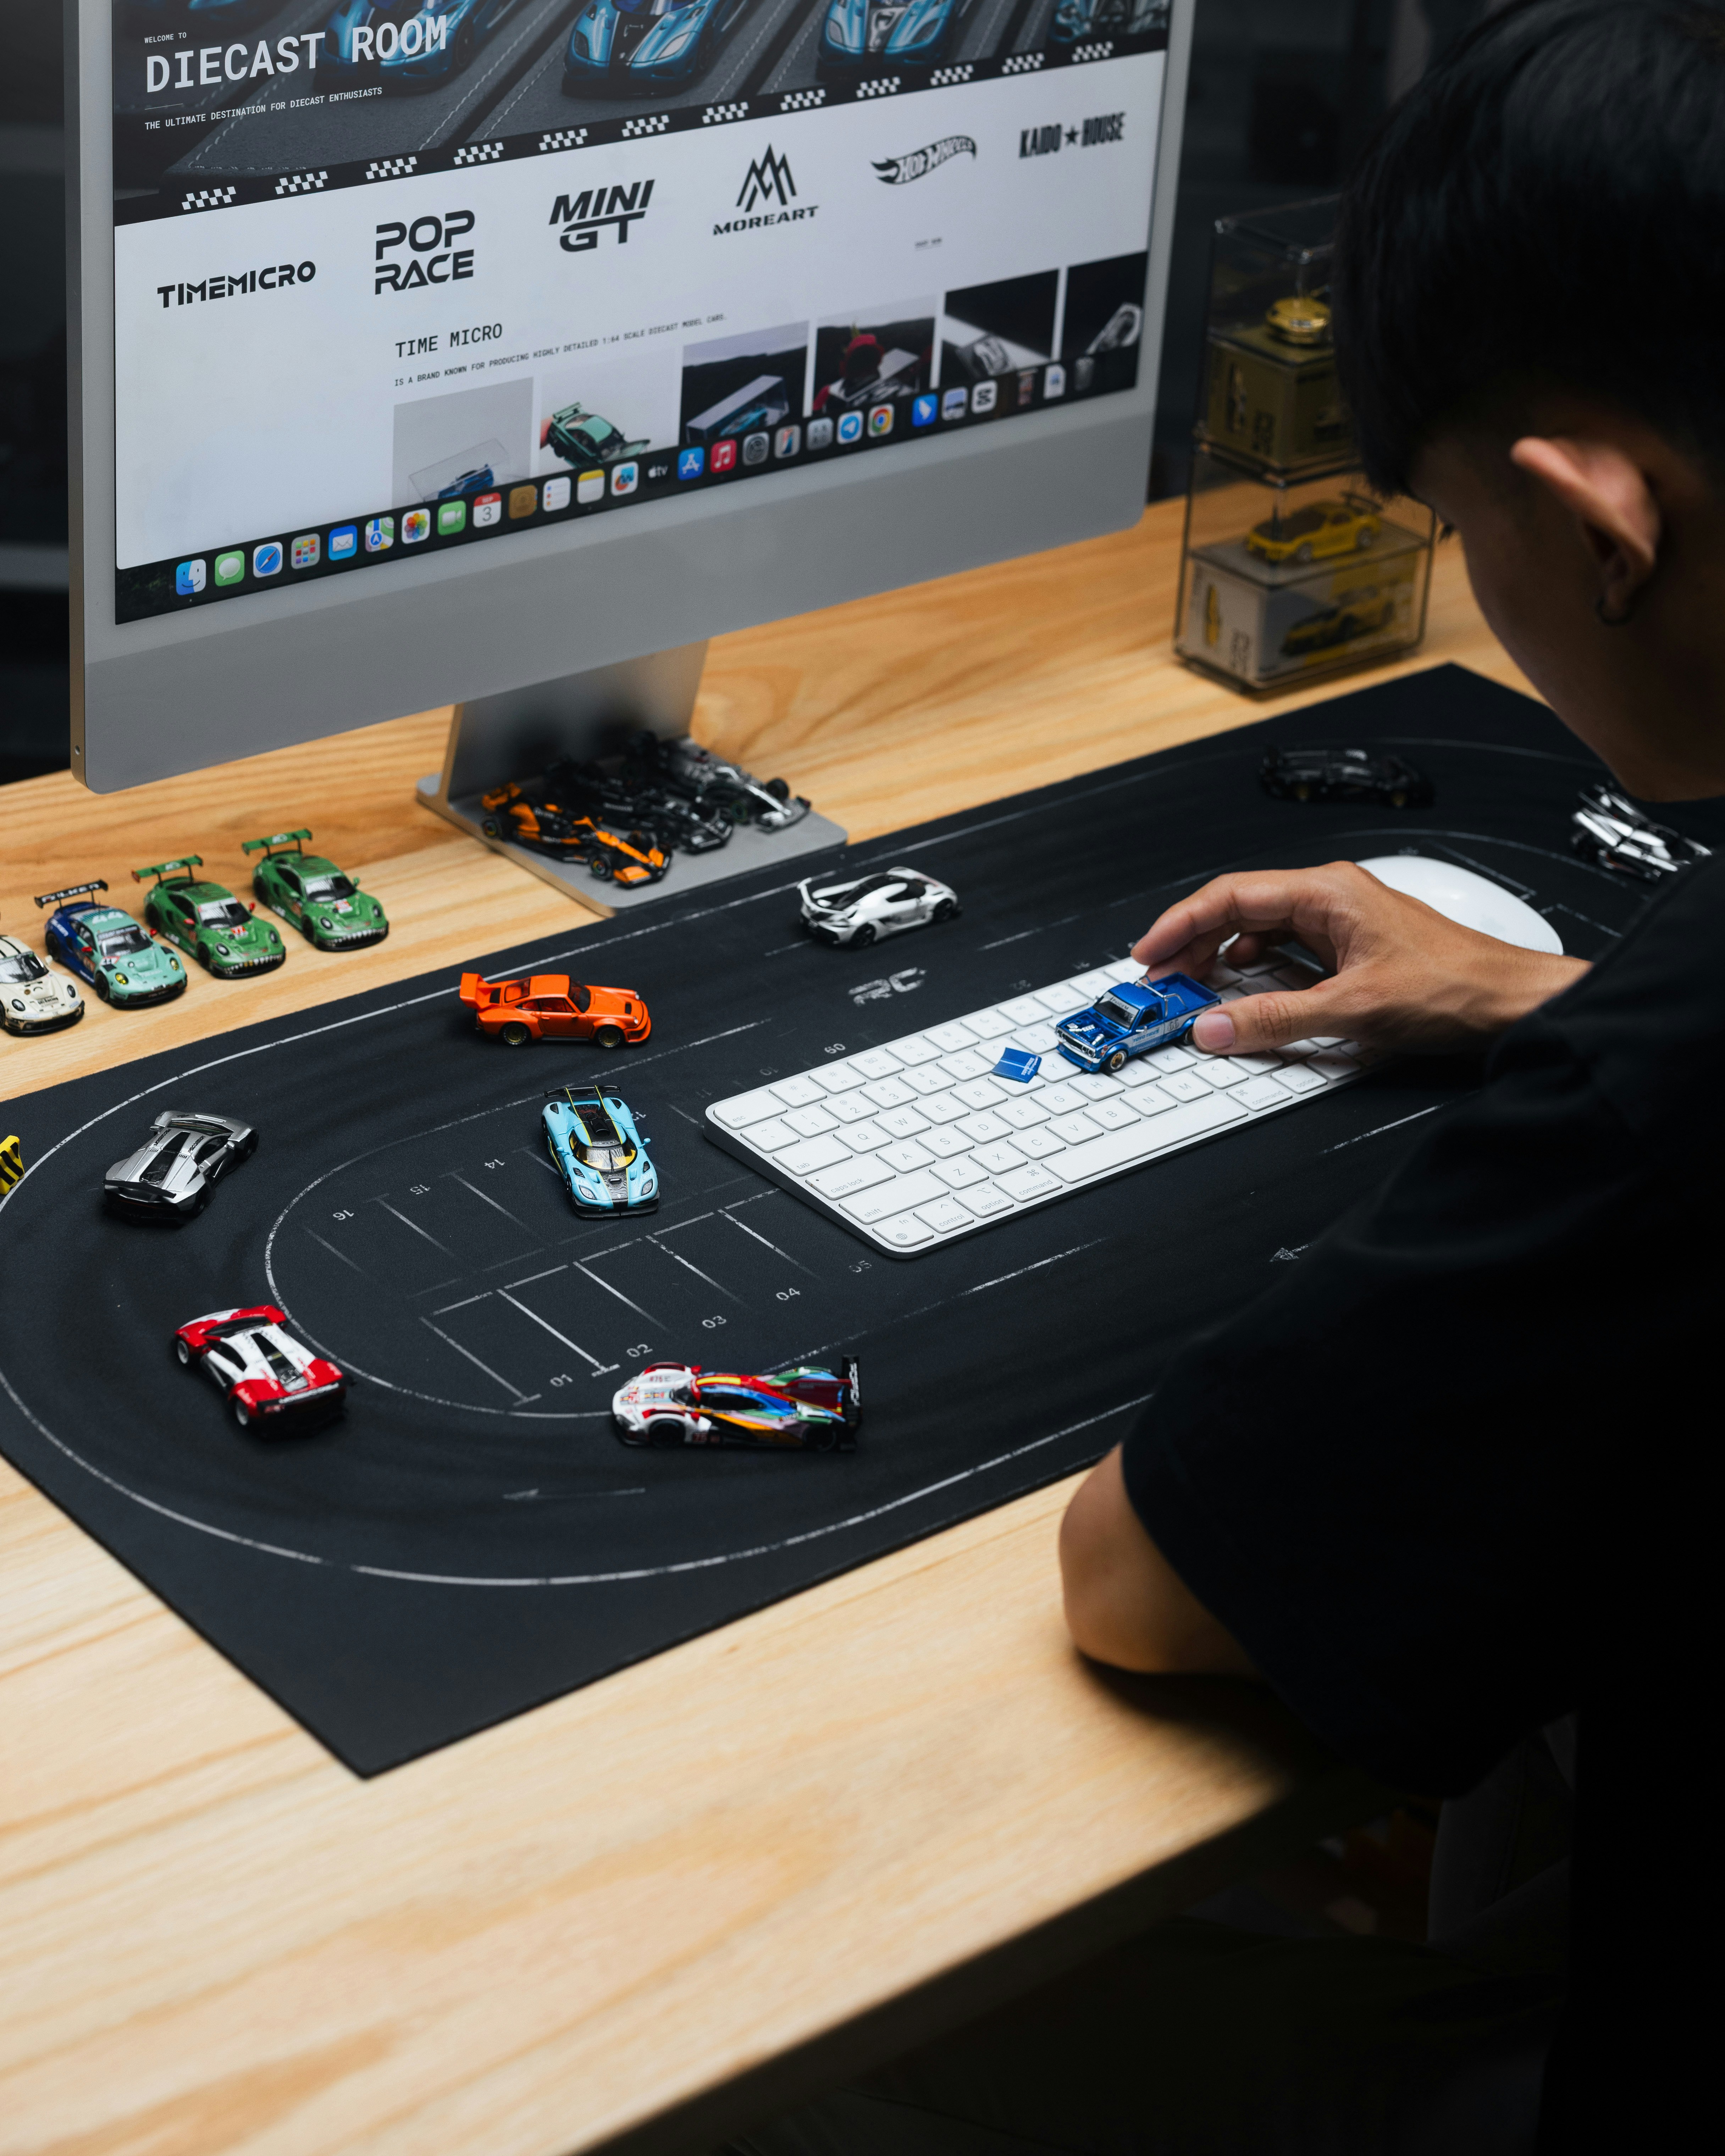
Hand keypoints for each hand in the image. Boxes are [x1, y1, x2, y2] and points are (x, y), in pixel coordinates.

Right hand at [1131, 861, 1589, 1055]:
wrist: (1512, 1003)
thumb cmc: (1456, 988)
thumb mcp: (1352, 1010)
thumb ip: (1274, 1019)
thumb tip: (1214, 1025)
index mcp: (1328, 893)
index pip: (1230, 895)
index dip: (1180, 925)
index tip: (1149, 954)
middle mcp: (1331, 899)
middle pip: (1239, 910)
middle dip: (1194, 945)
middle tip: (1162, 981)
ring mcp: (1340, 923)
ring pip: (1261, 933)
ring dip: (1223, 960)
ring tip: (1196, 990)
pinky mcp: (1349, 949)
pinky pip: (1286, 953)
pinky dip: (1256, 973)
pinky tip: (1247, 995)